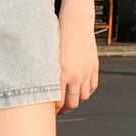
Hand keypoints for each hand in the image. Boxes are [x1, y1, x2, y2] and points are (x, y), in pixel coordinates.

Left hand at [54, 0, 99, 114]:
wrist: (75, 23)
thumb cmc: (57, 37)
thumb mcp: (48, 58)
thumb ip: (47, 75)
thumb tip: (41, 91)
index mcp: (60, 74)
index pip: (57, 103)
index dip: (53, 111)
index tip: (48, 112)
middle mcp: (75, 75)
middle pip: (72, 104)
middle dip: (64, 110)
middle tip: (58, 111)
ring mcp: (86, 72)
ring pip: (83, 97)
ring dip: (75, 101)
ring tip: (68, 101)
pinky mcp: (94, 68)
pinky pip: (92, 87)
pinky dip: (86, 92)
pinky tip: (79, 91)